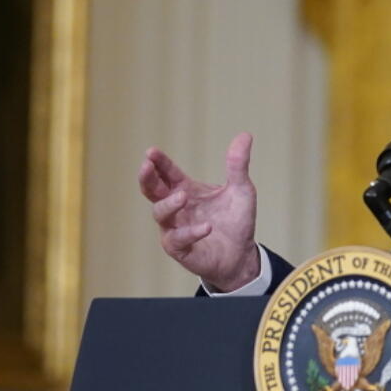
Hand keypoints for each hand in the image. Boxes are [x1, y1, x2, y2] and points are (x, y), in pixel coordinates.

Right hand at [138, 132, 259, 291]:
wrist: (242, 254)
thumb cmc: (236, 221)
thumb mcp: (241, 189)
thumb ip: (238, 165)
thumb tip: (245, 135)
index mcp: (186, 189)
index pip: (167, 173)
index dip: (159, 162)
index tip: (151, 151)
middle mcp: (176, 208)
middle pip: (152, 190)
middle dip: (147, 178)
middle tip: (146, 166)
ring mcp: (175, 228)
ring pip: (160, 213)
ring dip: (169, 204)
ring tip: (183, 196)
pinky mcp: (181, 249)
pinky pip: (178, 239)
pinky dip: (191, 232)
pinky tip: (207, 227)